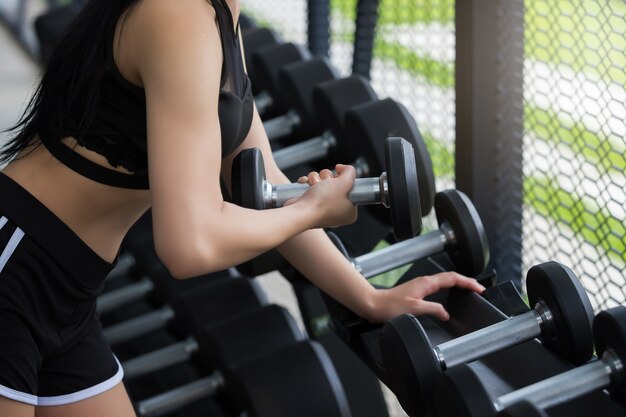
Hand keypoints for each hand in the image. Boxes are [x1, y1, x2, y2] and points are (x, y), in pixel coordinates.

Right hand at [290, 164, 357, 228]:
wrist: (302, 211)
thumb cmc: (323, 201)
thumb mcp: (346, 182)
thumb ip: (350, 171)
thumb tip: (341, 168)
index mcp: (349, 212)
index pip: (350, 188)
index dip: (343, 181)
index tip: (338, 182)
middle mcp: (336, 211)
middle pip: (335, 183)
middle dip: (327, 178)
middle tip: (325, 184)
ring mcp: (321, 208)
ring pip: (322, 182)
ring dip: (316, 178)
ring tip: (314, 185)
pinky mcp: (309, 204)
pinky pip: (310, 186)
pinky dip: (307, 183)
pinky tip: (306, 185)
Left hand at [368, 272, 485, 322]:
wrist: (374, 305)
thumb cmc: (390, 306)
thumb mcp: (414, 309)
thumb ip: (433, 309)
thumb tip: (446, 313)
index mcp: (426, 283)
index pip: (452, 278)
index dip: (468, 282)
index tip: (479, 288)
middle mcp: (424, 282)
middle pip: (451, 278)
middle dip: (466, 282)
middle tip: (479, 290)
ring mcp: (421, 286)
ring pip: (444, 282)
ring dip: (458, 285)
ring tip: (469, 292)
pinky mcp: (417, 292)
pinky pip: (438, 288)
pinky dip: (449, 290)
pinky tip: (450, 297)